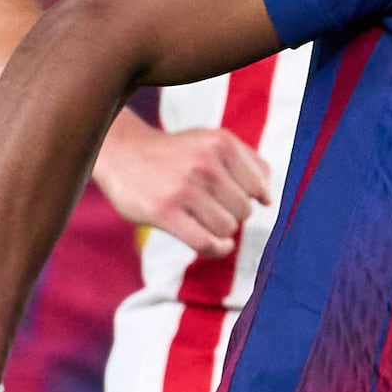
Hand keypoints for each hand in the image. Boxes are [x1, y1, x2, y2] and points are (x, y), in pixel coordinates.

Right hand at [93, 119, 275, 254]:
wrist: (123, 155)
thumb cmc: (175, 154)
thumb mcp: (211, 141)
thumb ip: (248, 162)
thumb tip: (268, 198)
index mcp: (221, 142)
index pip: (260, 186)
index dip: (251, 198)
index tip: (234, 198)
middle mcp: (204, 163)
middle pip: (244, 210)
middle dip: (232, 214)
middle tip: (211, 207)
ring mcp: (184, 188)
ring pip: (227, 228)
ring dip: (221, 231)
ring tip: (205, 220)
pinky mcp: (164, 211)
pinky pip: (206, 243)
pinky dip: (217, 250)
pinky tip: (217, 245)